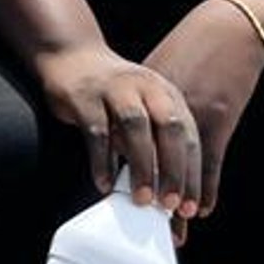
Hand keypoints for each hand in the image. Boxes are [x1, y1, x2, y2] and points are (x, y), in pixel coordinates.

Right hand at [32, 39, 201, 212]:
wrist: (71, 57)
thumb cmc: (112, 93)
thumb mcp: (143, 108)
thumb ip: (156, 141)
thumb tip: (167, 191)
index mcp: (166, 93)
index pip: (188, 135)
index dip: (192, 173)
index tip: (190, 207)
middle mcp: (145, 87)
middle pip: (169, 128)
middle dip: (173, 170)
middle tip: (170, 205)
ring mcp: (115, 89)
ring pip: (136, 127)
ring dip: (141, 166)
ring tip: (141, 199)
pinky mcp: (85, 97)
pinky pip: (97, 132)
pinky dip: (102, 161)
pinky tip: (104, 184)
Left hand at [141, 0, 263, 220]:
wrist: (230, 28)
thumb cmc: (195, 48)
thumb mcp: (161, 67)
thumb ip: (145, 97)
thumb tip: (128, 130)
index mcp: (146, 93)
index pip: (127, 137)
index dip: (122, 167)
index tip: (115, 193)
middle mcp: (164, 105)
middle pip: (152, 156)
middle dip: (149, 189)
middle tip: (143, 218)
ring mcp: (193, 112)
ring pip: (182, 164)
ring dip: (178, 195)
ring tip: (173, 223)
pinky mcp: (220, 117)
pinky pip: (210, 160)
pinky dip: (205, 186)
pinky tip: (201, 207)